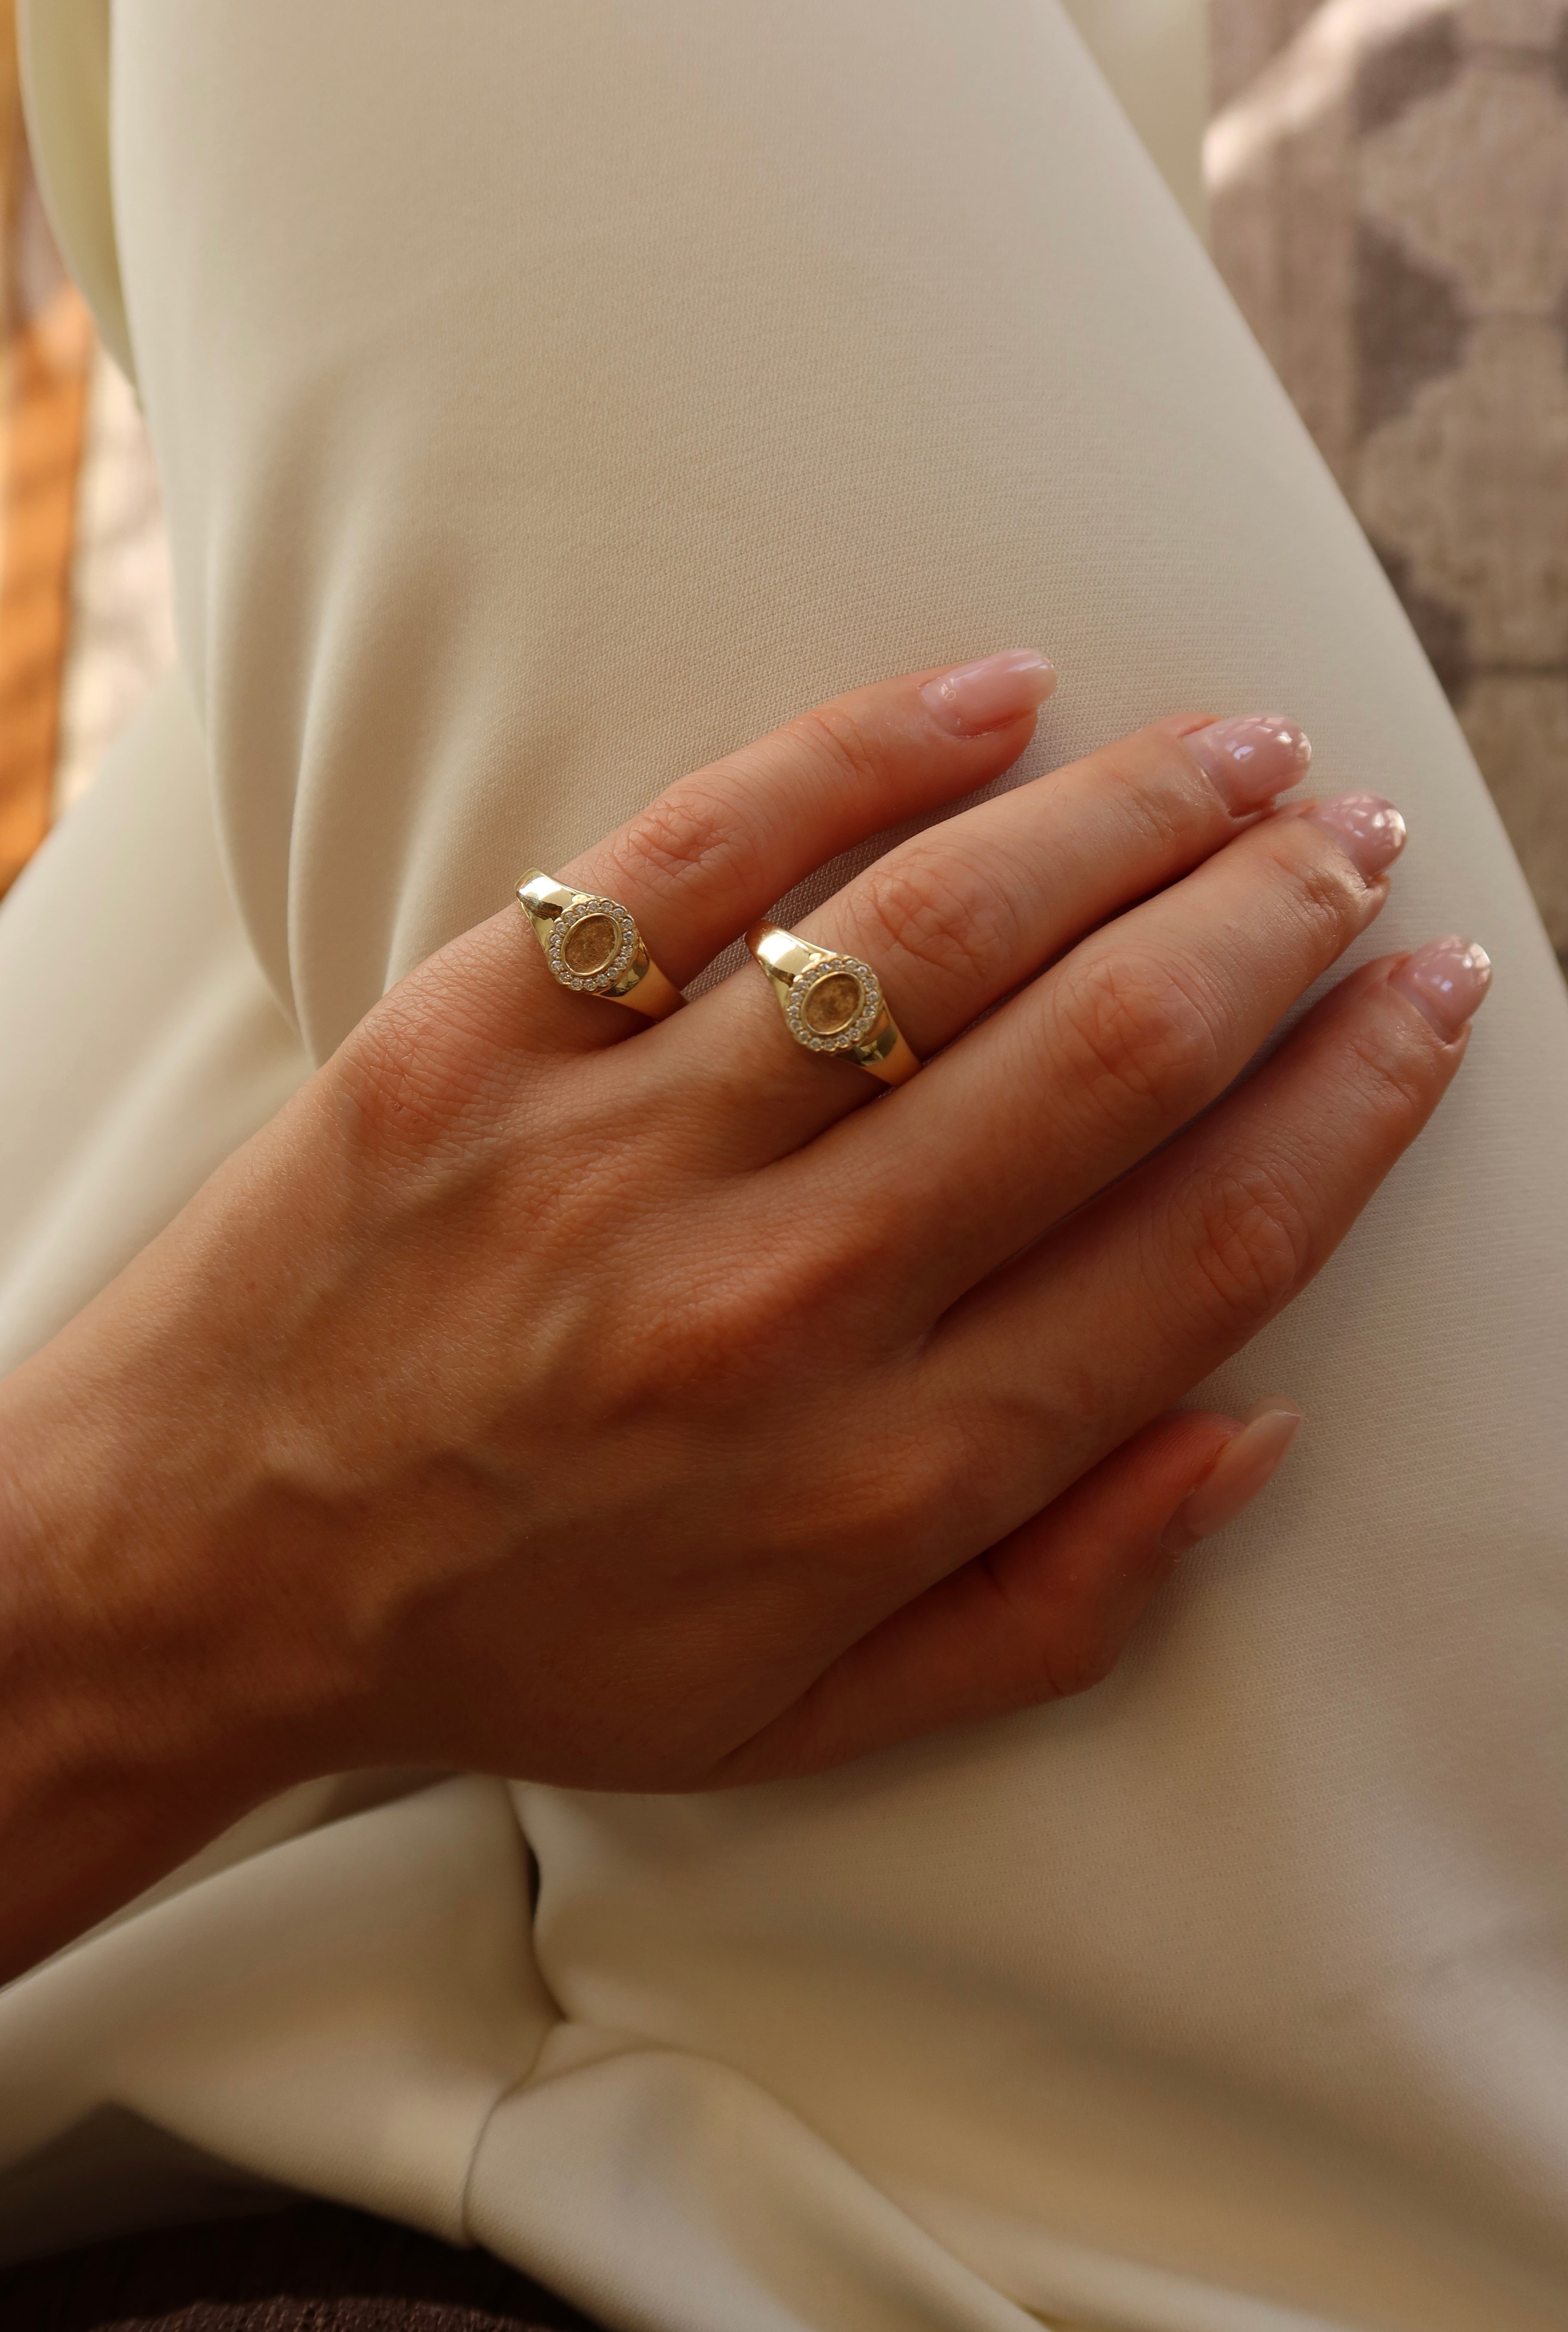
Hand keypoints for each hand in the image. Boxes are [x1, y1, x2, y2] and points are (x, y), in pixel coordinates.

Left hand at [0, 650, 1488, 1969]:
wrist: (198, 1563)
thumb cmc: (517, 1637)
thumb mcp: (801, 1714)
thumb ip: (1052, 1603)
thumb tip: (1249, 1429)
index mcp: (884, 1475)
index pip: (1201, 1246)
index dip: (1352, 1104)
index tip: (1426, 1001)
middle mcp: (783, 1303)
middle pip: (1110, 1057)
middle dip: (1273, 922)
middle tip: (1355, 837)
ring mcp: (626, 1149)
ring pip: (943, 929)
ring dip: (1126, 814)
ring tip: (1235, 752)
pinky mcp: (484, 1028)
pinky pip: (703, 847)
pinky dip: (861, 753)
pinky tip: (990, 692)